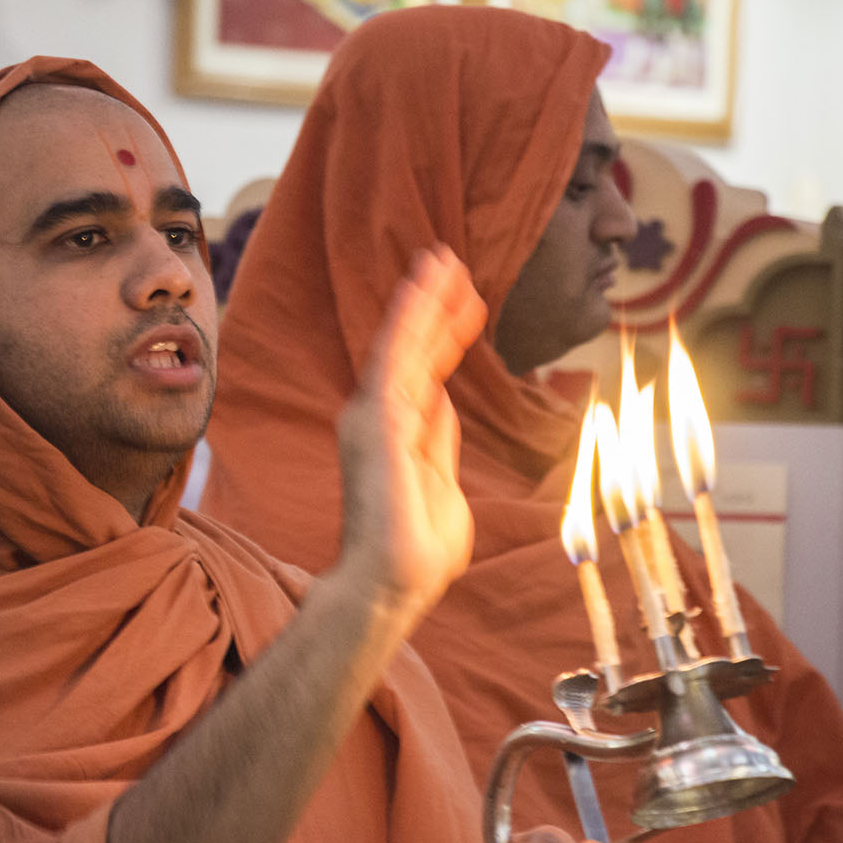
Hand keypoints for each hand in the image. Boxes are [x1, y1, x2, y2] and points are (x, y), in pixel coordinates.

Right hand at [334, 245, 485, 621]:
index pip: (425, 370)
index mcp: (397, 431)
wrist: (392, 582)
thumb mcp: (441, 481)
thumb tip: (441, 401)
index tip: (469, 303)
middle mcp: (377, 416)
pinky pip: (396, 355)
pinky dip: (411, 317)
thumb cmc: (417, 548)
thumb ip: (438, 440)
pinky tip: (427, 286)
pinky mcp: (377, 418)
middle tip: (453, 262)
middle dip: (434, 305)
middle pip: (411, 348)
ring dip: (424, 300)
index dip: (446, 334)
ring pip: (402, 343)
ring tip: (444, 260)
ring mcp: (373, 415)